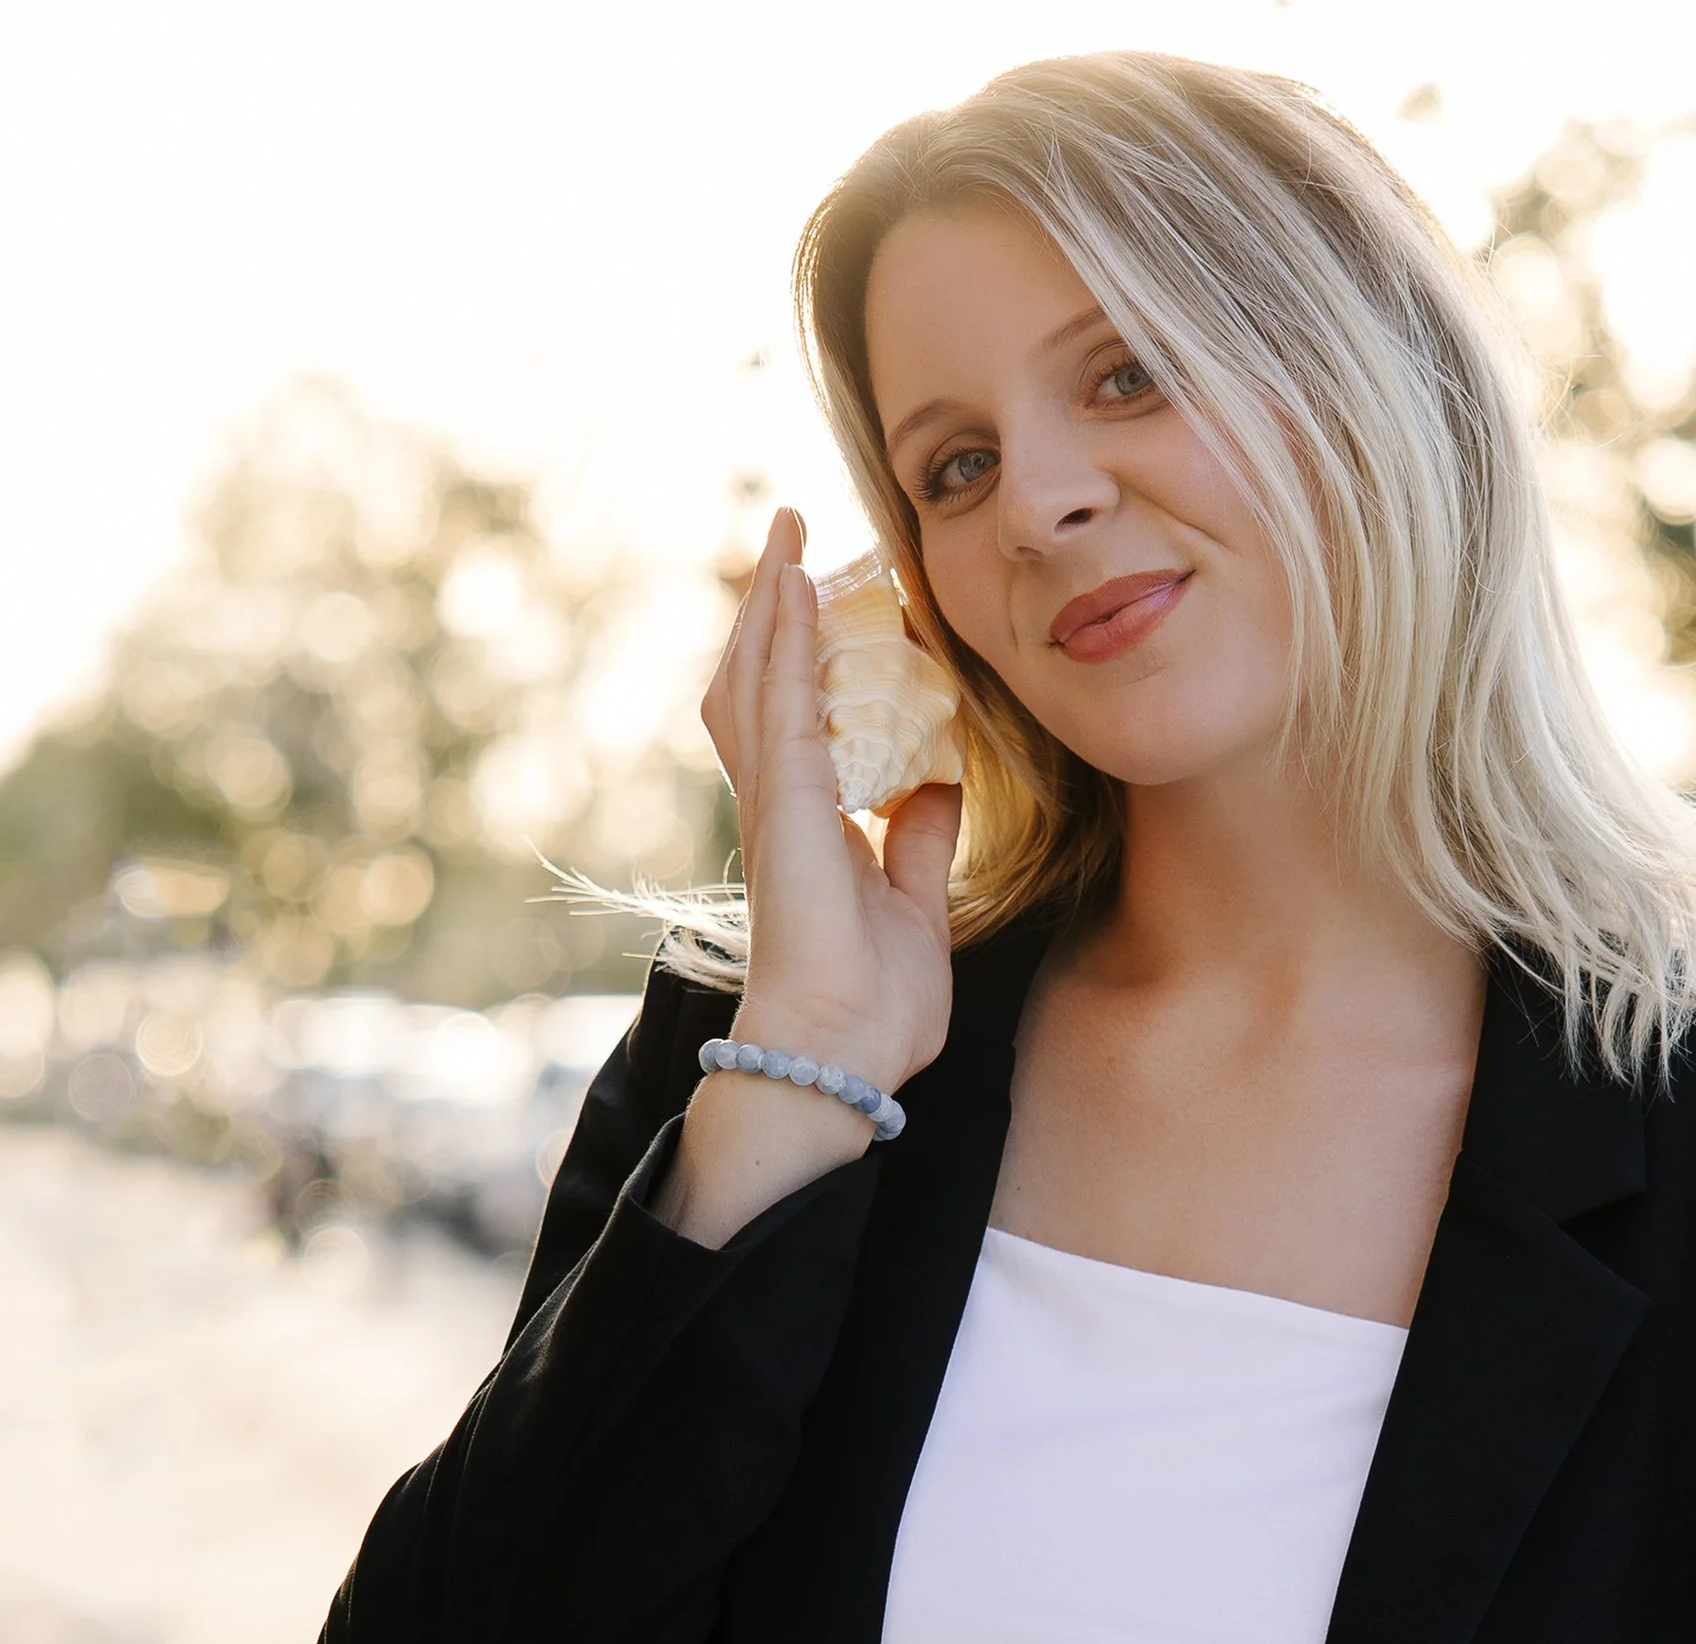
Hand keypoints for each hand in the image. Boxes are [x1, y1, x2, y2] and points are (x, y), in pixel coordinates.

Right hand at [702, 505, 960, 1088]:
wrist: (844, 1053)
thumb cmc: (873, 1004)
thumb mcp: (917, 902)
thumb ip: (919, 838)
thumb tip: (937, 779)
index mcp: (809, 828)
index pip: (797, 721)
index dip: (808, 659)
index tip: (840, 606)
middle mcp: (780, 805)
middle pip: (761, 683)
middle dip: (778, 612)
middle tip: (800, 546)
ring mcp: (776, 799)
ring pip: (758, 674)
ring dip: (774, 602)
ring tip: (792, 538)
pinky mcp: (786, 802)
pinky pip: (779, 696)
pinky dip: (784, 634)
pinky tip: (793, 579)